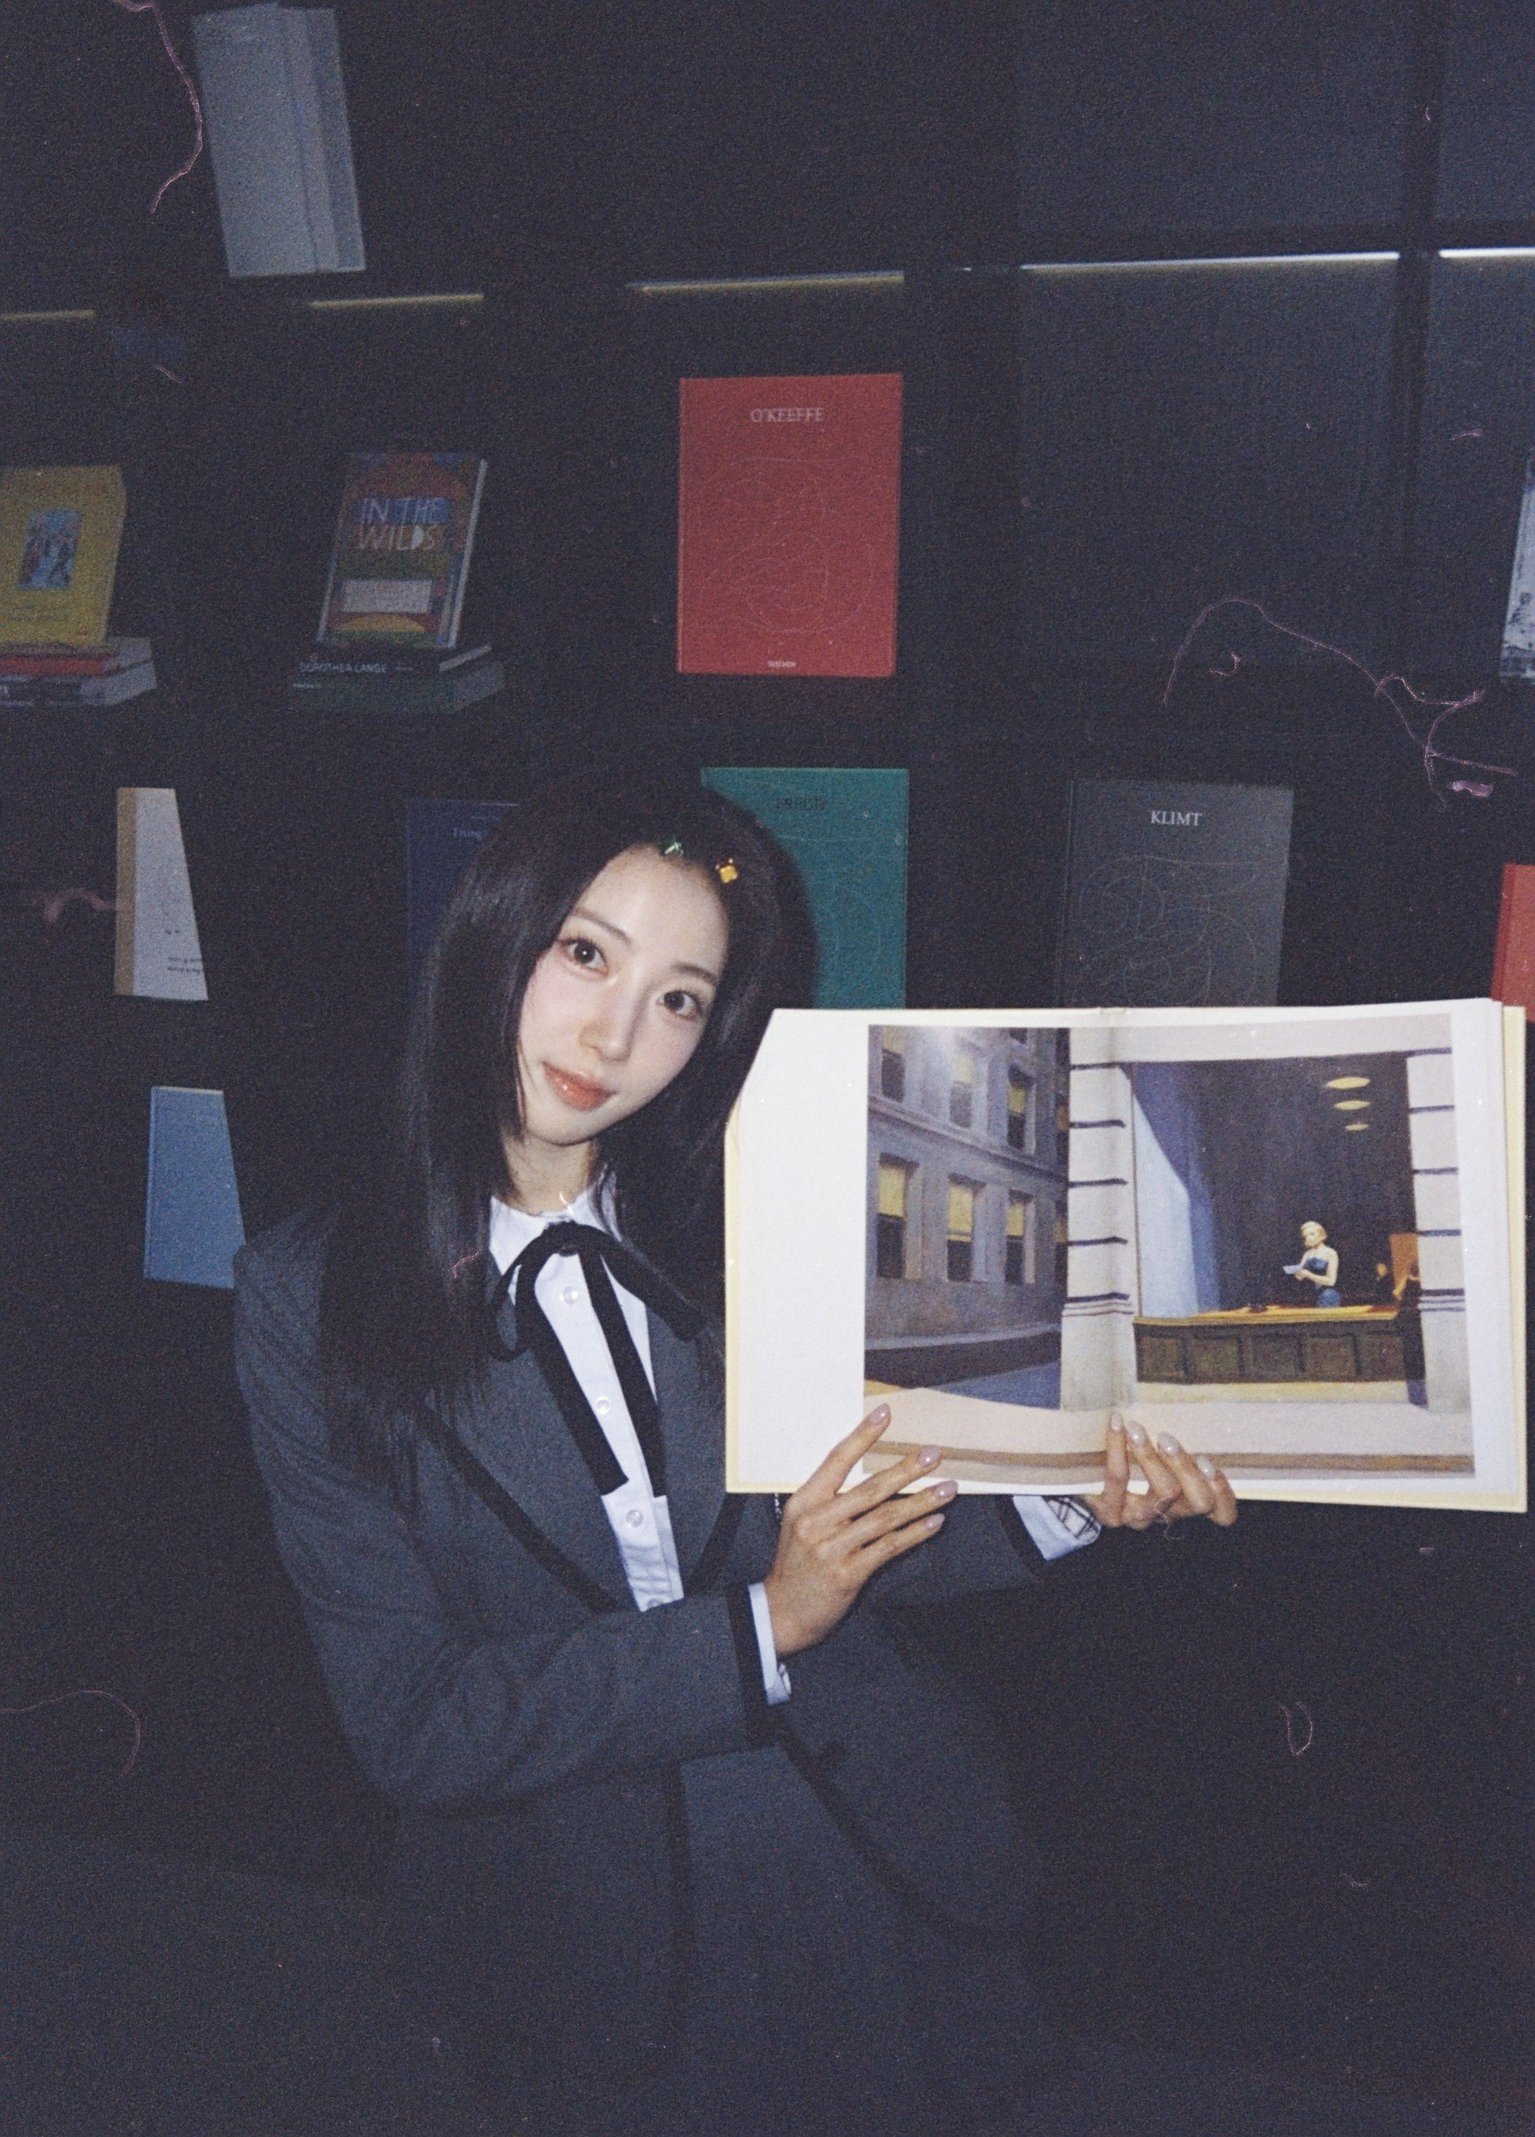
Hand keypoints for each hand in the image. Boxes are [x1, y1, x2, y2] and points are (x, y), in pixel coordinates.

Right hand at [763, 1404, 953, 1657]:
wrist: (782, 1613)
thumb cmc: (796, 1565)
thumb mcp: (802, 1525)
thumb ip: (830, 1502)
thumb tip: (875, 1479)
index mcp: (805, 1501)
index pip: (837, 1460)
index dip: (863, 1436)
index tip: (886, 1414)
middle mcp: (817, 1520)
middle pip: (869, 1488)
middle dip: (906, 1469)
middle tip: (934, 1455)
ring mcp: (832, 1548)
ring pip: (885, 1517)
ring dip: (921, 1502)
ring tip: (947, 1490)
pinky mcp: (848, 1573)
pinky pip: (888, 1548)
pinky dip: (914, 1534)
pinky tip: (934, 1523)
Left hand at [1086, 1414, 1237, 1532]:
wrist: (1079, 1485)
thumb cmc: (1128, 1459)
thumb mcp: (1156, 1453)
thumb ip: (1174, 1441)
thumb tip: (1189, 1402)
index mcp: (1187, 1500)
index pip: (1223, 1513)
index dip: (1224, 1493)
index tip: (1209, 1461)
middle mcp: (1170, 1513)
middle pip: (1199, 1502)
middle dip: (1189, 1468)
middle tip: (1167, 1439)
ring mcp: (1142, 1517)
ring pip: (1163, 1493)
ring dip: (1153, 1459)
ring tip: (1137, 1430)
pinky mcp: (1112, 1513)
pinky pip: (1119, 1481)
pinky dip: (1117, 1448)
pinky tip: (1116, 1424)